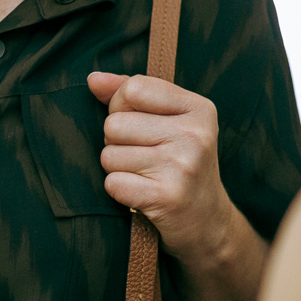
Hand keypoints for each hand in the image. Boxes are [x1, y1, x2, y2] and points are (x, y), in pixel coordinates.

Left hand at [88, 73, 234, 265]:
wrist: (207, 222)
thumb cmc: (179, 162)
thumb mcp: (167, 120)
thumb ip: (128, 92)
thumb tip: (93, 78)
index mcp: (199, 108)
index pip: (133, 89)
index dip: (121, 105)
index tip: (140, 123)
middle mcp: (195, 135)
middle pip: (114, 124)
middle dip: (117, 141)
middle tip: (144, 156)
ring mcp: (183, 167)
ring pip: (108, 154)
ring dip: (118, 167)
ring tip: (145, 174)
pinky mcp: (167, 198)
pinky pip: (112, 183)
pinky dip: (119, 190)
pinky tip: (143, 193)